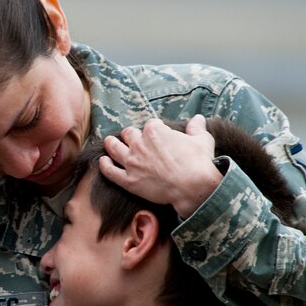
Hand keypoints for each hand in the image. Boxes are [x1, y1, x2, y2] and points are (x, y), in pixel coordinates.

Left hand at [99, 115, 222, 217]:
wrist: (192, 187)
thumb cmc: (199, 162)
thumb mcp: (202, 140)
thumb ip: (197, 128)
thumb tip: (198, 118)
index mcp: (155, 131)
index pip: (150, 125)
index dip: (154, 130)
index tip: (157, 136)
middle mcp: (139, 143)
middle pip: (129, 134)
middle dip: (131, 135)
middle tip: (134, 140)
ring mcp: (132, 162)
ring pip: (114, 148)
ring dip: (111, 144)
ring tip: (109, 142)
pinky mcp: (129, 180)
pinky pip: (110, 171)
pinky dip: (105, 166)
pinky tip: (103, 162)